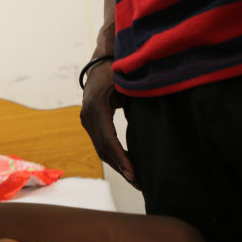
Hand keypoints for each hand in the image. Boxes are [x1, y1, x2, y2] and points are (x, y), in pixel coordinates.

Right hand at [80, 61, 137, 187]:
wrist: (104, 57)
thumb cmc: (121, 69)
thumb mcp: (130, 86)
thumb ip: (138, 106)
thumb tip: (154, 129)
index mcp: (97, 108)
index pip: (108, 141)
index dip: (121, 160)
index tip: (134, 175)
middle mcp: (87, 115)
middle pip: (103, 149)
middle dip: (121, 168)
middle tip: (140, 184)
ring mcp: (86, 118)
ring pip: (101, 148)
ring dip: (118, 164)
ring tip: (136, 179)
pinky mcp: (91, 120)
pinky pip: (101, 142)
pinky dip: (114, 155)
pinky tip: (129, 164)